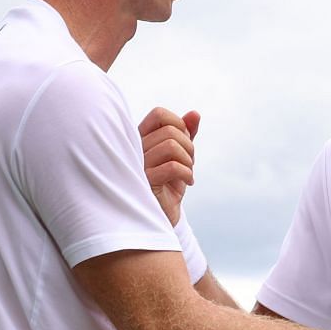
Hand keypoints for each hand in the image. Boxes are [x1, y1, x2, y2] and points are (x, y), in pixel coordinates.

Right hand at [139, 107, 198, 224]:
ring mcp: (138, 166)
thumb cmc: (169, 184)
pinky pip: (172, 167)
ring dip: (188, 160)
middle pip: (170, 131)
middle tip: (190, 163)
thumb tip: (195, 114)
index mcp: (141, 139)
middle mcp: (135, 149)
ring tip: (188, 173)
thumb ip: (186, 134)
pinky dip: (187, 174)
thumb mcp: (181, 157)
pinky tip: (188, 182)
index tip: (185, 141)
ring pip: (171, 146)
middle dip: (189, 146)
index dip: (178, 123)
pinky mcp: (145, 183)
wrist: (163, 215)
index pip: (158, 114)